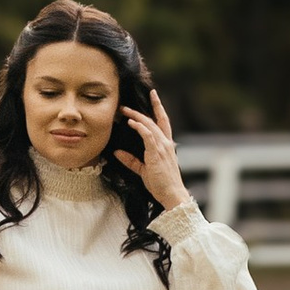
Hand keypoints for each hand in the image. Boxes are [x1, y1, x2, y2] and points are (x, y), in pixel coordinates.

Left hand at [118, 92, 187, 214]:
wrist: (171, 194)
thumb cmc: (161, 183)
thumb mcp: (143, 170)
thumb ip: (131, 160)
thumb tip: (117, 152)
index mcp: (165, 145)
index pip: (163, 122)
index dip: (158, 108)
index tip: (153, 96)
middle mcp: (166, 143)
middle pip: (156, 119)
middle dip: (147, 107)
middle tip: (132, 101)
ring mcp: (162, 147)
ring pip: (150, 125)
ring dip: (137, 116)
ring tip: (125, 110)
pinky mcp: (157, 153)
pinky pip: (148, 135)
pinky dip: (140, 127)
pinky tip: (131, 122)